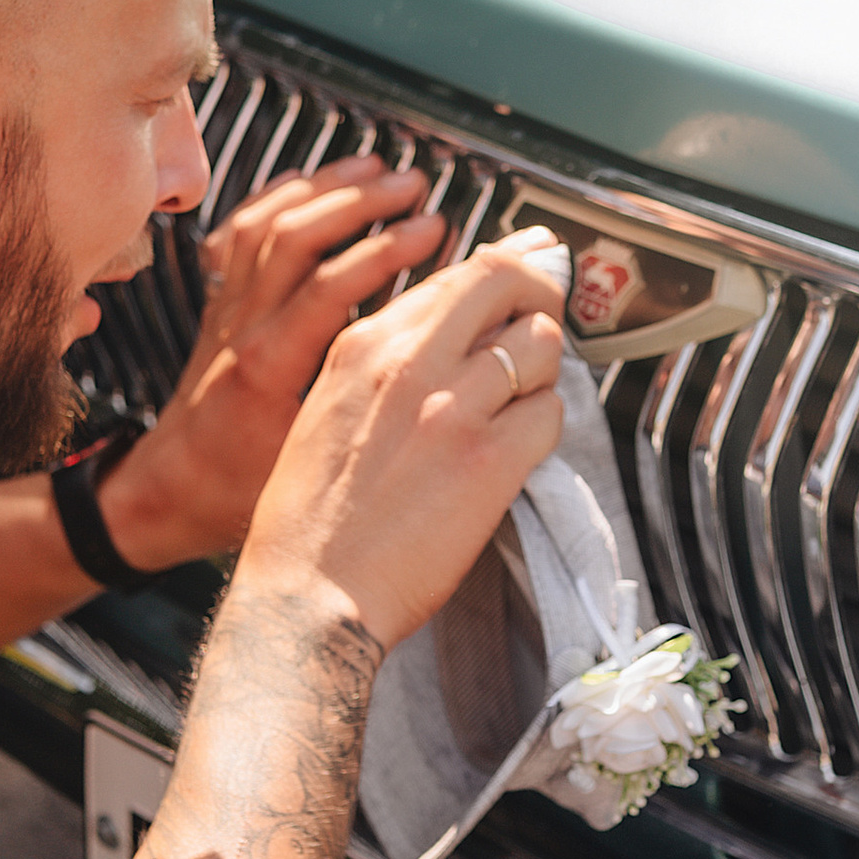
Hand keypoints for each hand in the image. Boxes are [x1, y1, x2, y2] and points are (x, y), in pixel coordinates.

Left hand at [100, 155, 443, 568]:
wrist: (167, 492)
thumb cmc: (234, 490)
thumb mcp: (308, 462)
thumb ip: (359, 414)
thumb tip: (433, 376)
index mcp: (267, 366)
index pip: (329, 285)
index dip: (386, 251)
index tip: (434, 231)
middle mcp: (241, 325)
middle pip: (297, 237)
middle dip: (361, 202)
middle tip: (416, 187)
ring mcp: (226, 309)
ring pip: (268, 222)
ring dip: (324, 188)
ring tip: (376, 169)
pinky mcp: (219, 304)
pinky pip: (240, 232)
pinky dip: (277, 197)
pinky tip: (312, 182)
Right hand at [234, 230, 571, 650]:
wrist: (305, 594)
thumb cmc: (311, 521)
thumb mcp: (329, 410)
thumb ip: (386, 365)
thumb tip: (448, 331)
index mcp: (362, 344)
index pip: (456, 276)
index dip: (506, 267)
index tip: (530, 263)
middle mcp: (408, 361)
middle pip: (507, 281)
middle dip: (541, 291)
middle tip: (550, 315)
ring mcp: (451, 408)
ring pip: (540, 342)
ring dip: (544, 366)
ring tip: (524, 397)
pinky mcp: (489, 461)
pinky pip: (552, 411)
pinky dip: (547, 423)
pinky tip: (521, 445)